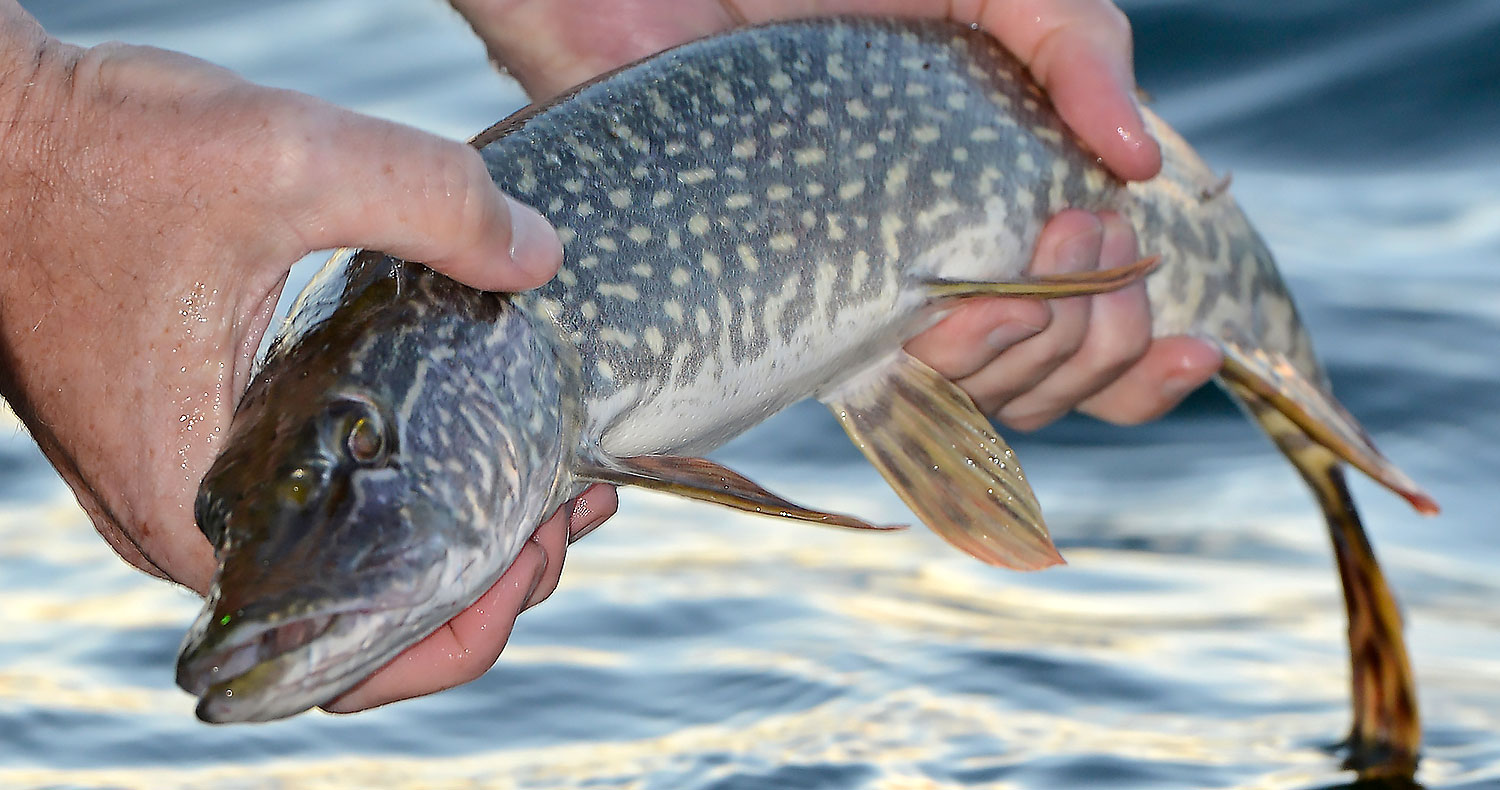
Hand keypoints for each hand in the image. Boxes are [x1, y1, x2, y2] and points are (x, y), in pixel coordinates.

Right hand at [0, 4, 598, 711]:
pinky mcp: (190, 435)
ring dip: (452, 532)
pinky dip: (399, 487)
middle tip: (575, 499)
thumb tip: (541, 258)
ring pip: (347, 560)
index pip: (357, 651)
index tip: (550, 534)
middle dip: (488, 573)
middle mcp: (187, 527)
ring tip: (549, 473)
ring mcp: (186, 485)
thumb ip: (433, 203)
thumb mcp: (286, 159)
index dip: (474, 620)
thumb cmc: (94, 152)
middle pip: (366, 616)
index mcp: (196, 515)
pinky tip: (472, 430)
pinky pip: (315, 502)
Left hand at [452, 0, 1221, 429]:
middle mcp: (946, 274)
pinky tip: (959, 317)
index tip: (1186, 341)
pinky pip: (895, 397)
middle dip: (1097, 333)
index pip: (1097, 336)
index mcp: (1000, 212)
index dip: (1148, 368)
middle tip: (1072, 236)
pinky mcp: (798, 320)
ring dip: (1034, 350)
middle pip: (1060, 379)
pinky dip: (955, 372)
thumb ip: (1076, 40)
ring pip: (990, 400)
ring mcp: (874, 305)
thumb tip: (1146, 165)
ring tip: (1017, 263)